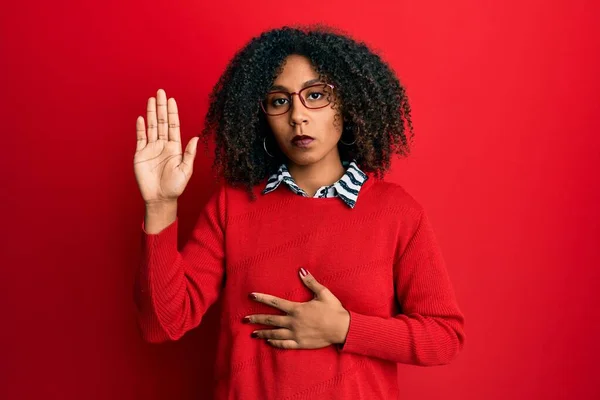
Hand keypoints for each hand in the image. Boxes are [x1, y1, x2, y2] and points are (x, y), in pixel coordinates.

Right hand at [134, 89, 198, 204]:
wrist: (160, 198)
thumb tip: (195, 138)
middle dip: (161, 107)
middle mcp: (163, 145)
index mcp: (175, 147)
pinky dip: (140, 128)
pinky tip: (142, 118)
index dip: (172, 113)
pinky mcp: (140, 154)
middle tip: (161, 91)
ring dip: (152, 113)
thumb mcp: (185, 170)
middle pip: (162, 122)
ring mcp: (151, 148)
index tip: (171, 100)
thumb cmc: (175, 187)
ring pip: (151, 126)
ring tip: (152, 99)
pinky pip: (140, 138)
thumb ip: (189, 154)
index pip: (173, 126)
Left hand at [243, 268, 349, 349]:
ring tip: (252, 333)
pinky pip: (284, 344)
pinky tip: (269, 342)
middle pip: (270, 320)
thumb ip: (310, 282)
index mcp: (296, 309)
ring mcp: (296, 334)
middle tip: (244, 319)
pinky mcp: (301, 343)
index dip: (262, 298)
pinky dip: (275, 343)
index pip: (275, 303)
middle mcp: (293, 322)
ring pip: (275, 334)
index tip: (251, 296)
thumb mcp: (323, 293)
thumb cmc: (333, 309)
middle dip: (256, 319)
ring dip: (262, 333)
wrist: (342, 328)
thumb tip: (301, 270)